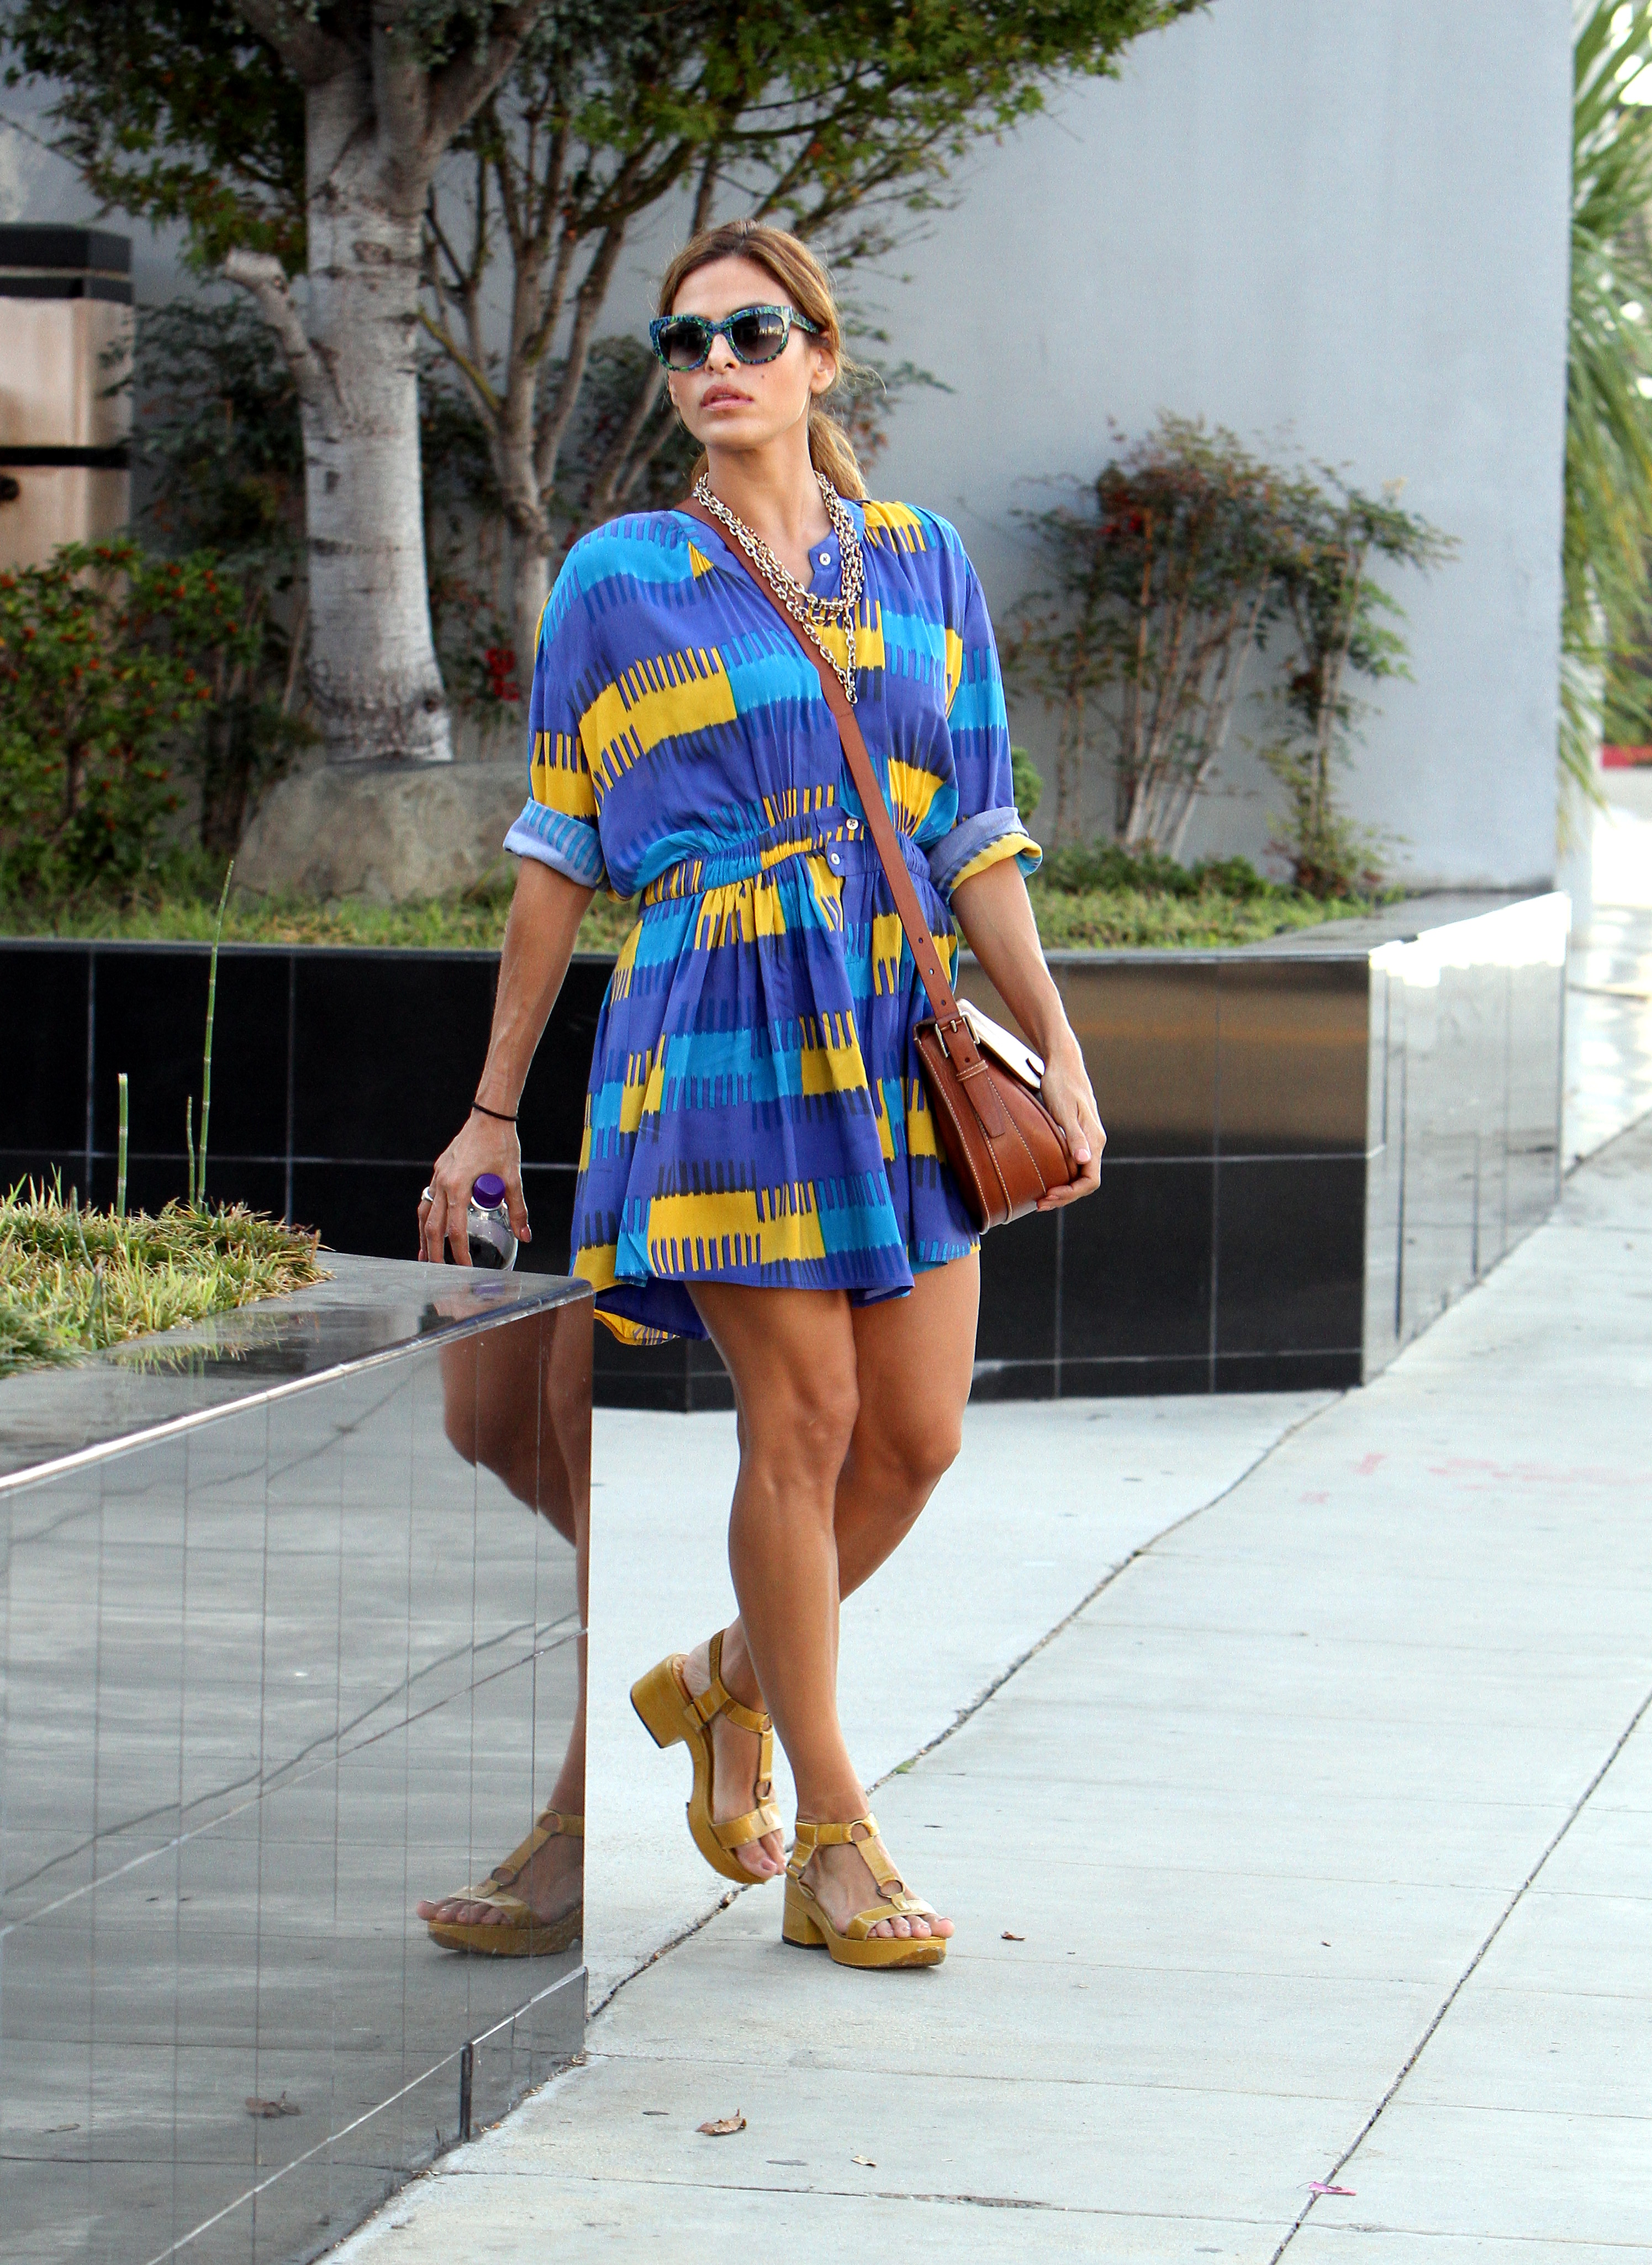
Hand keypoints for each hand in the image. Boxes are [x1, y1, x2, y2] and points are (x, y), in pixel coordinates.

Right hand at [419, 1110, 531, 1265]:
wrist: (489, 1116)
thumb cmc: (501, 1143)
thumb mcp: (512, 1178)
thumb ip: (517, 1209)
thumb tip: (525, 1235)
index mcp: (458, 1185)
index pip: (455, 1229)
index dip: (459, 1252)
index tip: (465, 1268)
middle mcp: (443, 1182)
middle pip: (432, 1226)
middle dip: (434, 1251)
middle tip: (439, 1271)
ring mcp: (438, 1175)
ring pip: (425, 1213)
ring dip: (425, 1236)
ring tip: (425, 1255)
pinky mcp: (439, 1170)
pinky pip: (428, 1199)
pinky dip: (428, 1217)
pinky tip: (431, 1227)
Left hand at [1036, 1033, 1104, 1209]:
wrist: (1063, 1064)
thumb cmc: (1061, 1084)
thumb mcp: (1064, 1110)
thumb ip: (1075, 1136)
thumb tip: (1083, 1160)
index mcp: (1094, 1140)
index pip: (1090, 1180)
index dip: (1071, 1193)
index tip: (1049, 1196)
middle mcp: (1094, 1143)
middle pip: (1085, 1181)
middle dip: (1064, 1196)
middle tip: (1039, 1203)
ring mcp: (1087, 1140)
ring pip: (1079, 1174)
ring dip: (1062, 1189)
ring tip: (1040, 1197)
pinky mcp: (1078, 1136)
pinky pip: (1074, 1163)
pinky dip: (1061, 1175)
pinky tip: (1046, 1178)